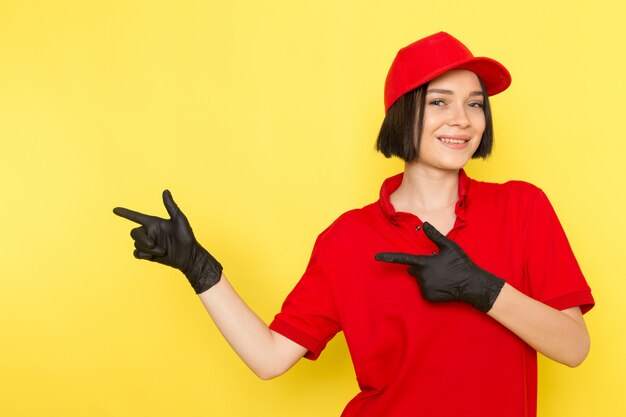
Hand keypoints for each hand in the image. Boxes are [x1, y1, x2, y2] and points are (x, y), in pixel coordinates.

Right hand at [113, 190, 221, 293]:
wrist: (188, 255)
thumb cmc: (186, 236)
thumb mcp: (180, 220)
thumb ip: (171, 206)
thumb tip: (165, 191)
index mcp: (154, 223)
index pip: (136, 217)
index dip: (125, 213)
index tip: (114, 209)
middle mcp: (149, 232)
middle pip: (133, 233)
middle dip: (143, 239)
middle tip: (154, 244)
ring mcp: (148, 244)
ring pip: (136, 244)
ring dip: (149, 249)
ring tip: (162, 251)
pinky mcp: (149, 254)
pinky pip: (137, 254)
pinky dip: (144, 255)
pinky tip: (154, 256)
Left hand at [375, 222, 503, 311]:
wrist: (472, 285)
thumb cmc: (461, 263)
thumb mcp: (449, 247)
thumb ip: (435, 236)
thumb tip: (425, 223)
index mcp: (425, 263)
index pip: (403, 259)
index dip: (388, 257)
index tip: (376, 257)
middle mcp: (422, 276)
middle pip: (414, 270)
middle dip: (422, 267)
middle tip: (438, 266)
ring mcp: (425, 288)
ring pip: (420, 280)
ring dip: (428, 277)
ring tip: (443, 276)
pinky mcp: (428, 297)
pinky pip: (424, 290)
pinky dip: (431, 287)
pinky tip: (443, 285)